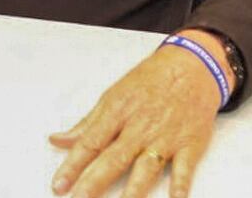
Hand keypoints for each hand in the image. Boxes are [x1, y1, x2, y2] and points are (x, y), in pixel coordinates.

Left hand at [49, 31, 226, 197]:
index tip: (59, 184)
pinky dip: (179, 187)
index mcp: (118, 111)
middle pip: (114, 158)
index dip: (72, 165)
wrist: (192, 66)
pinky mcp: (189, 145)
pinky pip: (183, 170)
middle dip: (94, 182)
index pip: (90, 142)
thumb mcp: (114, 94)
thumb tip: (58, 139)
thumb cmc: (151, 79)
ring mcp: (165, 137)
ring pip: (146, 168)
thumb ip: (87, 123)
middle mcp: (140, 127)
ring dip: (132, 191)